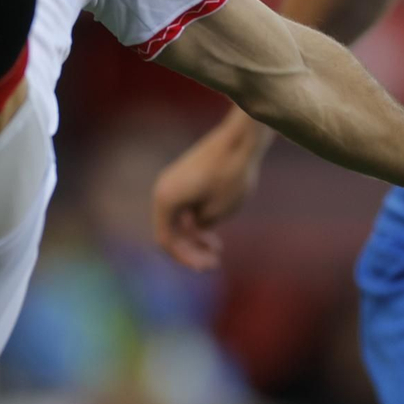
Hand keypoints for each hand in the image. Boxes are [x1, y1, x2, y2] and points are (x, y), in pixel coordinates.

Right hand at [152, 112, 268, 270]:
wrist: (241, 137)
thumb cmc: (231, 174)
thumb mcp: (218, 211)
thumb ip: (200, 227)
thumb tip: (193, 228)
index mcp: (165, 199)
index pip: (167, 240)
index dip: (185, 258)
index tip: (206, 266)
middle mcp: (163, 189)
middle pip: (170, 230)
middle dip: (190, 249)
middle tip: (213, 262)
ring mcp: (173, 181)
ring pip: (177, 218)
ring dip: (194, 235)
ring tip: (216, 248)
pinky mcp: (185, 175)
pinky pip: (184, 204)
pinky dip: (196, 218)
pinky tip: (215, 228)